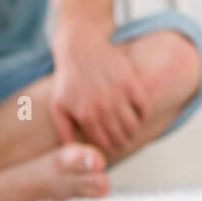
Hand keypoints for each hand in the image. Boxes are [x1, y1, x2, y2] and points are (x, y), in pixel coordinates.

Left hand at [50, 20, 149, 158]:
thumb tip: (71, 152)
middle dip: (123, 143)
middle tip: (124, 143)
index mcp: (85, 116)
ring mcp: (118, 94)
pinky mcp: (130, 82)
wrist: (80, 47)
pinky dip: (143, 114)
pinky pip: (143, 106)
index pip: (104, 143)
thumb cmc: (68, 78)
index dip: (110, 149)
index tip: (113, 148)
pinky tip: (138, 115)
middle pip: (120, 137)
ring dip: (134, 132)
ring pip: (133, 125)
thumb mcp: (58, 106)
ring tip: (132, 131)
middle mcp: (103, 107)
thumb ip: (64, 132)